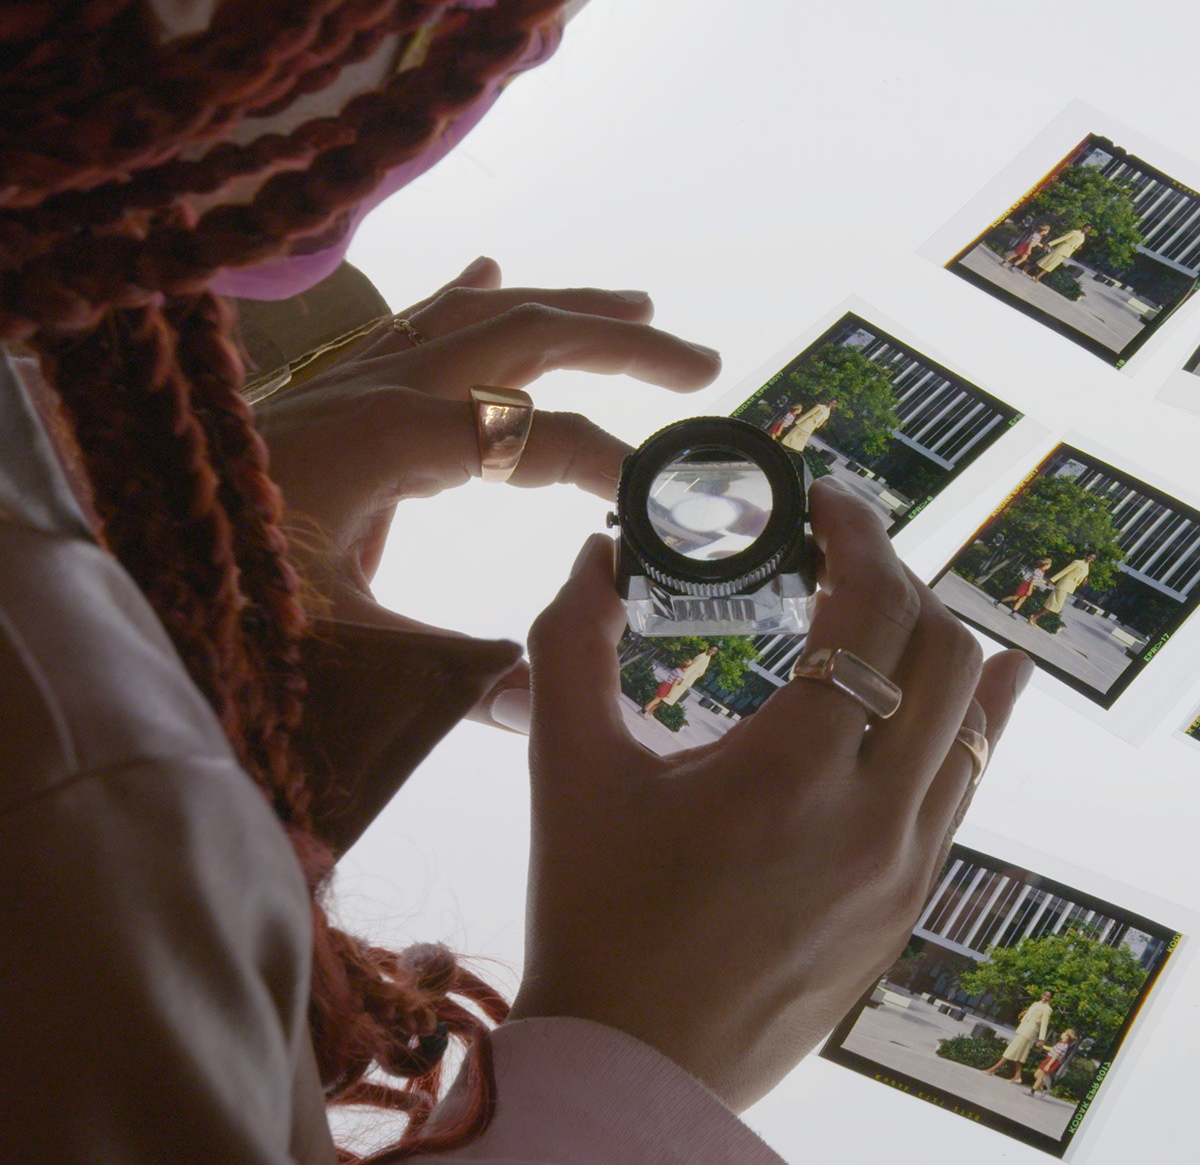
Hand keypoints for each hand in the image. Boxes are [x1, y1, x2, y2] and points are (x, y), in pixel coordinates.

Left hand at [257, 256, 720, 701]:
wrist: (133, 547)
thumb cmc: (221, 598)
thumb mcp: (337, 646)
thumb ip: (444, 674)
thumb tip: (541, 709)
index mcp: (393, 439)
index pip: (534, 433)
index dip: (609, 460)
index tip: (665, 501)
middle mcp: (381, 387)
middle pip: (524, 334)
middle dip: (621, 341)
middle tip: (702, 362)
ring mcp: (353, 378)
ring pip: (478, 314)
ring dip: (563, 306)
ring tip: (637, 307)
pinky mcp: (333, 390)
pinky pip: (415, 320)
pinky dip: (465, 294)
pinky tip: (489, 266)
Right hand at [511, 477, 1031, 1109]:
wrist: (633, 1058)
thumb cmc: (592, 912)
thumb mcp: (566, 766)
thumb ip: (571, 641)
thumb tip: (594, 555)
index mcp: (789, 774)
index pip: (872, 610)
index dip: (856, 533)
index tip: (821, 503)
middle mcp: (873, 819)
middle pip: (939, 647)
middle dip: (893, 575)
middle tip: (834, 551)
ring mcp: (904, 868)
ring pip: (968, 716)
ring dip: (931, 637)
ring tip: (878, 603)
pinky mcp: (907, 904)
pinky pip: (963, 784)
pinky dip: (965, 716)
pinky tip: (971, 682)